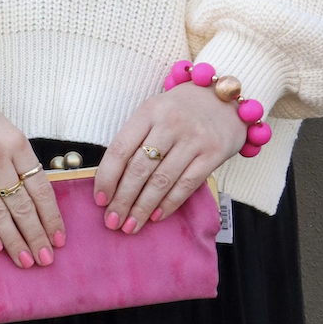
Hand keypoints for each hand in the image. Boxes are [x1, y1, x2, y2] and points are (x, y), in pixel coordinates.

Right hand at [0, 86, 64, 267]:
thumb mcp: (5, 131)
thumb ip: (18, 162)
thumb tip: (34, 201)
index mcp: (17, 144)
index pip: (40, 189)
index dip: (51, 218)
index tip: (59, 238)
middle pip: (22, 207)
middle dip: (36, 236)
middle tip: (46, 259)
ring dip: (14, 242)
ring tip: (25, 260)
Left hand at [94, 82, 242, 232]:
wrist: (223, 98)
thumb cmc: (179, 110)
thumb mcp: (153, 113)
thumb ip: (134, 140)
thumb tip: (111, 182)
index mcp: (148, 112)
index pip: (120, 149)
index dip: (106, 178)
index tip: (99, 200)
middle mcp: (171, 123)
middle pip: (139, 169)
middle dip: (122, 200)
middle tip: (112, 221)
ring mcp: (194, 138)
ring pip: (162, 180)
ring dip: (142, 207)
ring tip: (130, 225)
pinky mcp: (214, 153)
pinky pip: (187, 184)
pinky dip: (169, 203)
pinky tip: (156, 216)